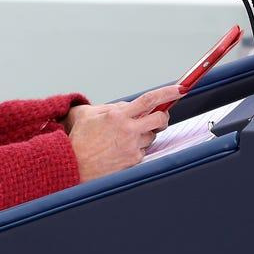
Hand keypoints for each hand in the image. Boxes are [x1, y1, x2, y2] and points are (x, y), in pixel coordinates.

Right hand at [66, 86, 180, 181]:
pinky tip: (121, 149)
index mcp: (118, 115)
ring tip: (125, 137)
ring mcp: (132, 147)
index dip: (168, 92)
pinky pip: (144, 151)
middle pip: (160, 119)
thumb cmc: (78, 139)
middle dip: (163, 117)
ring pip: (152, 136)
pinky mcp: (133, 161)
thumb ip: (111, 106)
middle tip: (157, 117)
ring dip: (145, 134)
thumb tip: (128, 105)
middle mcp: (128, 130)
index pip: (150, 100)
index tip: (180, 89)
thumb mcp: (88, 114)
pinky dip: (137, 148)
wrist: (73, 164)